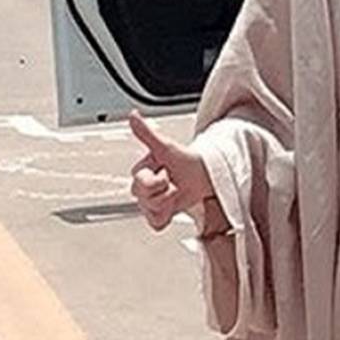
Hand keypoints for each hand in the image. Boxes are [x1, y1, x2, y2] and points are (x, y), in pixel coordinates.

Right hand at [128, 111, 214, 231]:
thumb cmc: (186, 159)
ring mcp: (152, 200)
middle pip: (142, 199)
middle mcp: (144, 186)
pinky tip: (172, 209)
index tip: (167, 174)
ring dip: (166, 204)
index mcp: (142, 171)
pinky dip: (164, 218)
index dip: (156, 181)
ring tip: (176, 193)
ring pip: (149, 211)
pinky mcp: (161, 212)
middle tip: (174, 185)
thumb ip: (147, 133)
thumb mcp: (167, 146)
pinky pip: (155, 223)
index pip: (138, 183)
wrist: (206, 173)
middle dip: (162, 193)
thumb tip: (133, 116)